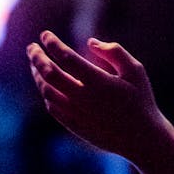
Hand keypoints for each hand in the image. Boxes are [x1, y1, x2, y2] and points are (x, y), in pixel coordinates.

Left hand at [27, 31, 164, 161]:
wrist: (142, 138)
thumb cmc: (141, 100)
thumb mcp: (136, 71)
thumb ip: (114, 52)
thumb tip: (90, 42)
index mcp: (98, 82)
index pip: (66, 58)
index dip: (52, 44)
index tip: (45, 35)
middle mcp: (83, 98)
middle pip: (49, 74)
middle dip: (37, 57)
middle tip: (31, 47)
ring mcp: (76, 113)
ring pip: (47, 91)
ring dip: (38, 75)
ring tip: (36, 64)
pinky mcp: (74, 125)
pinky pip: (52, 106)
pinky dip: (46, 92)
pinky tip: (47, 85)